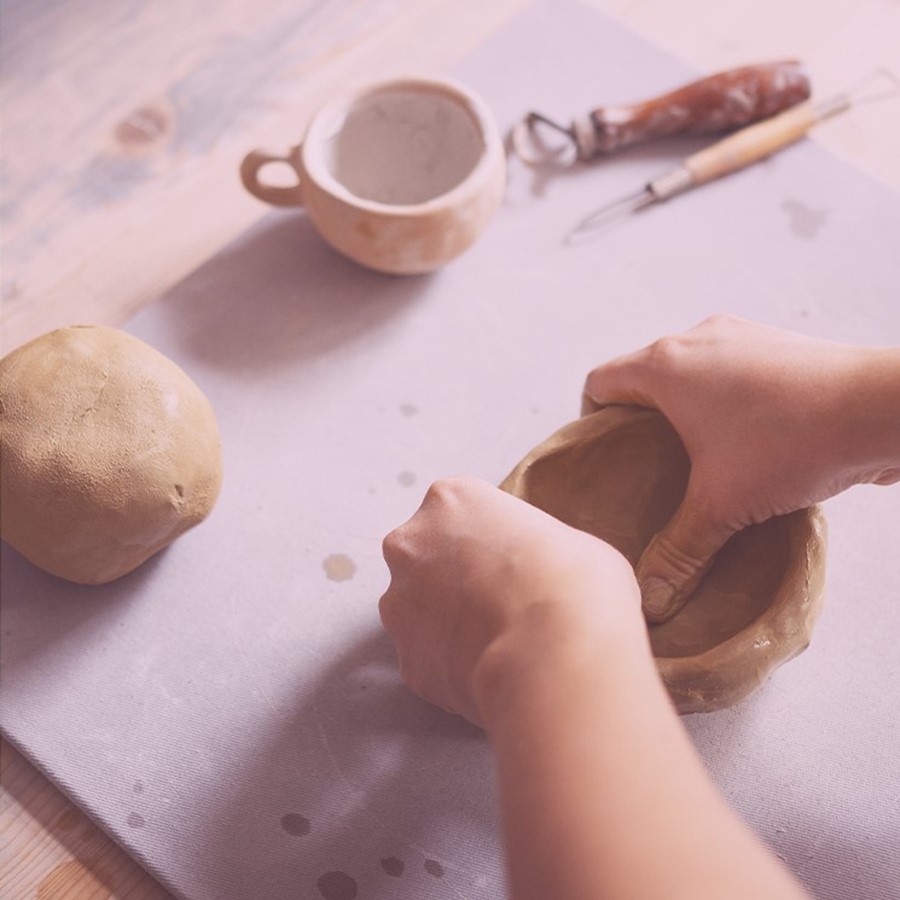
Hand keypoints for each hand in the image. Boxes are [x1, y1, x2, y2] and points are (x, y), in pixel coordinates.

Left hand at [380, 476, 645, 726]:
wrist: (555, 654)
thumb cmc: (575, 583)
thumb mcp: (568, 539)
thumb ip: (530, 546)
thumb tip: (532, 570)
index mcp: (450, 498)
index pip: (460, 510)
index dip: (489, 540)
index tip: (513, 563)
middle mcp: (410, 543)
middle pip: (425, 557)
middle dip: (454, 580)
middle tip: (500, 604)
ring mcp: (399, 603)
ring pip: (419, 612)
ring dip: (447, 625)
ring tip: (498, 645)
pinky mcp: (405, 660)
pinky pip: (427, 660)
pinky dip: (450, 669)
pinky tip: (489, 674)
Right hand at [584, 314, 899, 621]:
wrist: (884, 406)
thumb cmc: (791, 440)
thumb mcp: (723, 505)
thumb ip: (679, 551)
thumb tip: (651, 596)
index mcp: (664, 365)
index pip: (599, 383)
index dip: (592, 423)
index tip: (609, 459)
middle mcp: (696, 339)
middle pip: (643, 377)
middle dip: (640, 424)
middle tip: (650, 472)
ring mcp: (741, 336)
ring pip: (690, 374)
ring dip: (685, 413)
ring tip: (699, 464)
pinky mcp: (778, 347)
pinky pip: (731, 372)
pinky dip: (725, 404)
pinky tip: (746, 447)